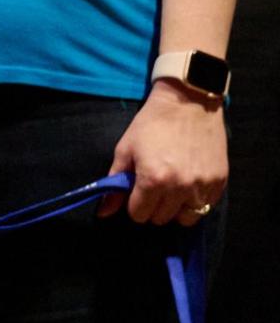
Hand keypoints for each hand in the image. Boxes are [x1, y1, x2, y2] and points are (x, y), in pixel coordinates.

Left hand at [103, 81, 226, 225]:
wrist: (188, 104)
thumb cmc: (151, 125)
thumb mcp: (125, 150)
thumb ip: (115, 184)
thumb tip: (103, 213)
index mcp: (153, 180)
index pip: (139, 214)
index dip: (133, 204)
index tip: (135, 192)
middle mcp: (180, 187)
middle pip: (161, 218)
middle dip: (152, 206)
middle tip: (152, 187)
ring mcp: (202, 186)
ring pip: (185, 218)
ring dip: (175, 208)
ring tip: (171, 189)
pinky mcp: (220, 183)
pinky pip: (205, 207)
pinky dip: (194, 201)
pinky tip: (188, 183)